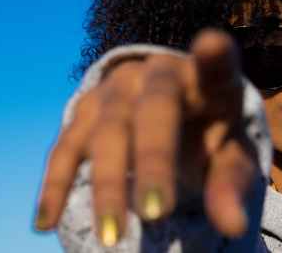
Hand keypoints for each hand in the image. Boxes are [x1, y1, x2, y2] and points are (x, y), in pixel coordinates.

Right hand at [34, 29, 257, 245]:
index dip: (214, 53)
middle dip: (154, 160)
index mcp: (208, 78)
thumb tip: (233, 228)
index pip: (216, 61)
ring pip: (107, 129)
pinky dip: (56, 183)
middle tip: (156, 214)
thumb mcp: (230, 159)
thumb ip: (230, 185)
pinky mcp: (87, 109)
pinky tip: (47, 221)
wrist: (172, 116)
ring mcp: (118, 86)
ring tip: (112, 236)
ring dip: (108, 183)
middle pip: (154, 107)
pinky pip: (67, 144)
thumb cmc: (210, 135)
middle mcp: (161, 72)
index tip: (212, 47)